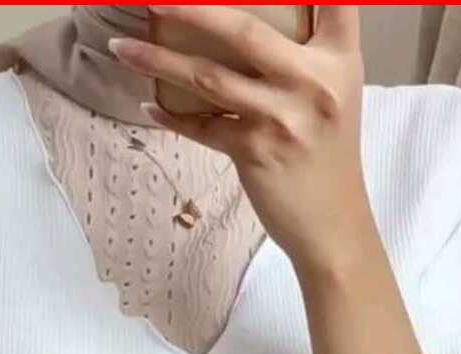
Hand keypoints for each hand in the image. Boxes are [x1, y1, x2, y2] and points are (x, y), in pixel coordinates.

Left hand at [109, 5, 374, 275]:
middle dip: (189, 8)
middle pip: (243, 30)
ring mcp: (281, 119)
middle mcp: (313, 83)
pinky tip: (147, 106)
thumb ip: (305, 55)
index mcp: (339, 59)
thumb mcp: (334, 94)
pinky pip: (201, 127)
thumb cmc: (328, 154)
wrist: (331, 224)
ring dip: (158, 60)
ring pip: (208, 77)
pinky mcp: (254, 153)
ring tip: (122, 46)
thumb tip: (242, 27)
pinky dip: (171, 117)